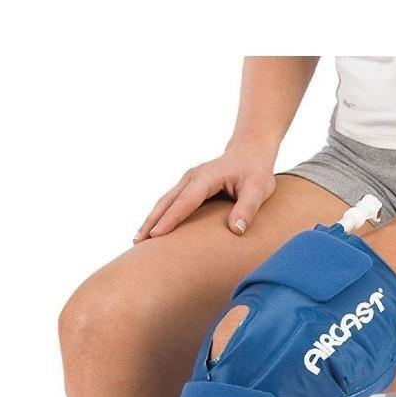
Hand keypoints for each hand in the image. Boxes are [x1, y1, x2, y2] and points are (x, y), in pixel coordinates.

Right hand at [134, 141, 275, 242]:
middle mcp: (192, 178)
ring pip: (164, 202)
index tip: (156, 235)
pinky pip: (170, 203)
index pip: (185, 202)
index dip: (170, 219)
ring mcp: (188, 182)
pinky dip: (159, 217)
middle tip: (137, 243)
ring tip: (138, 241)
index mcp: (206, 178)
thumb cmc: (255, 172)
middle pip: (167, 202)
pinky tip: (152, 231)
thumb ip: (247, 209)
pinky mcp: (188, 188)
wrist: (250, 153)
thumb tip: (236, 230)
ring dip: (151, 220)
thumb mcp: (258, 190)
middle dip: (151, 222)